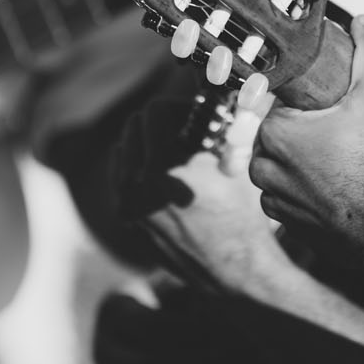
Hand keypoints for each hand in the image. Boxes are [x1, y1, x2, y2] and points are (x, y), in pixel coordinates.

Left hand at [141, 105, 300, 298]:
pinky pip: (121, 178)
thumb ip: (224, 124)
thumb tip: (230, 93)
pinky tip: (164, 176)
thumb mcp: (237, 163)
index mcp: (166, 168)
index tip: (194, 115)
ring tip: (174, 153)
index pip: (153, 112)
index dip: (177, 107)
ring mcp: (128, 205)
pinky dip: (137, 168)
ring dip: (144, 144)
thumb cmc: (243, 214)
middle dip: (158, 123)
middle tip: (184, 130)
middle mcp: (138, 186)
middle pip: (133, 128)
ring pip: (122, 151)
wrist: (235, 269)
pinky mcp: (128, 219)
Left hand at [249, 15, 363, 240]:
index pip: (281, 98)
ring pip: (281, 162)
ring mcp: (271, 194)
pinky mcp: (282, 220)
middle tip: (346, 133)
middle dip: (309, 128)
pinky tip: (334, 186)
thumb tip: (363, 22)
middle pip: (282, 129)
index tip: (334, 106)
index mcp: (276, 129)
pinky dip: (305, 189)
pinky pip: (286, 192)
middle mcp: (263, 163)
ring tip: (343, 161)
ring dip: (304, 159)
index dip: (310, 99)